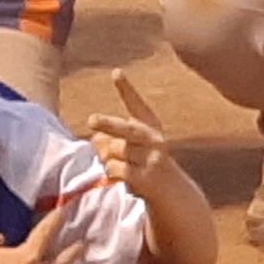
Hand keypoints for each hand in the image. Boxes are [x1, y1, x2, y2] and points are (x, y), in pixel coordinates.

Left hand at [84, 70, 176, 197]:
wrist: (172, 191)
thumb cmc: (145, 161)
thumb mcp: (132, 145)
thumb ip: (111, 137)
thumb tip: (96, 138)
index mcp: (150, 126)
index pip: (136, 105)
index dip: (126, 89)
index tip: (116, 72)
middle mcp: (153, 140)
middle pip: (125, 129)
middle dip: (108, 124)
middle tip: (91, 120)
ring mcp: (151, 159)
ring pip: (113, 151)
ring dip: (106, 157)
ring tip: (120, 164)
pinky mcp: (146, 177)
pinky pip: (114, 168)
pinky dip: (111, 171)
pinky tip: (123, 176)